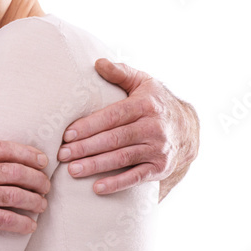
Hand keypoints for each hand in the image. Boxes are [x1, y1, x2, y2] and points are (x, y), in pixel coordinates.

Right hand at [0, 129, 50, 240]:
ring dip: (34, 201)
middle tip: (46, 186)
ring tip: (42, 205)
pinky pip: (4, 219)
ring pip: (15, 196)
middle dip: (37, 179)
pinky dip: (21, 223)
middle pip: (15, 172)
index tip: (42, 160)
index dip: (28, 154)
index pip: (5, 149)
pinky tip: (30, 226)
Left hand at [57, 59, 199, 195]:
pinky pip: (136, 177)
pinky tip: (97, 187)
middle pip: (114, 139)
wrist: (188, 129)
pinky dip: (117, 183)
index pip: (113, 116)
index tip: (67, 134)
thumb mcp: (143, 82)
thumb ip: (120, 72)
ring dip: (96, 165)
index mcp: (146, 105)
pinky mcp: (160, 167)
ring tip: (72, 170)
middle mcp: (154, 127)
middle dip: (86, 148)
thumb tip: (98, 62)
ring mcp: (158, 149)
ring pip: (122, 158)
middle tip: (62, 154)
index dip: (89, 125)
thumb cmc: (155, 102)